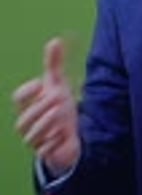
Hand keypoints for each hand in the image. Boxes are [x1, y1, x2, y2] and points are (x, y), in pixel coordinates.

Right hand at [12, 38, 80, 175]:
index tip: (43, 84)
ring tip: (62, 114)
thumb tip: (55, 40)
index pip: (19, 97)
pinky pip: (45, 150)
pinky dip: (54, 141)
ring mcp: (35, 140)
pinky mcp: (45, 153)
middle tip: (60, 98)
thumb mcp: (59, 85)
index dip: (29, 90)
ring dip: (48, 123)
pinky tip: (64, 134)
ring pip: (32, 134)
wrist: (69, 132)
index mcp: (27, 105)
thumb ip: (54, 64)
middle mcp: (27, 123)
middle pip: (25, 117)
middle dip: (42, 106)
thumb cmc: (59, 106)